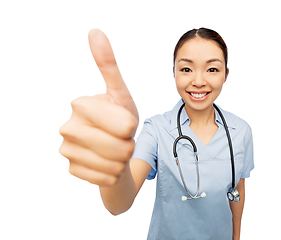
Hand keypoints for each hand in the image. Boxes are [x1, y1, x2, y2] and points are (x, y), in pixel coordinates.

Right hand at [59, 29, 138, 185]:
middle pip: (121, 147)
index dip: (133, 127)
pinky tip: (106, 163)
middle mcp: (67, 127)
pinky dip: (114, 174)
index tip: (124, 123)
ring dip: (122, 160)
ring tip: (115, 150)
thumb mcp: (120, 93)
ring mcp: (66, 150)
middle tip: (120, 138)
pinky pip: (107, 178)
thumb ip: (108, 65)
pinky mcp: (71, 170)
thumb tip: (95, 31)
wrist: (110, 148)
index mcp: (80, 104)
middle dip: (128, 145)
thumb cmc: (119, 118)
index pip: (126, 126)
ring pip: (114, 165)